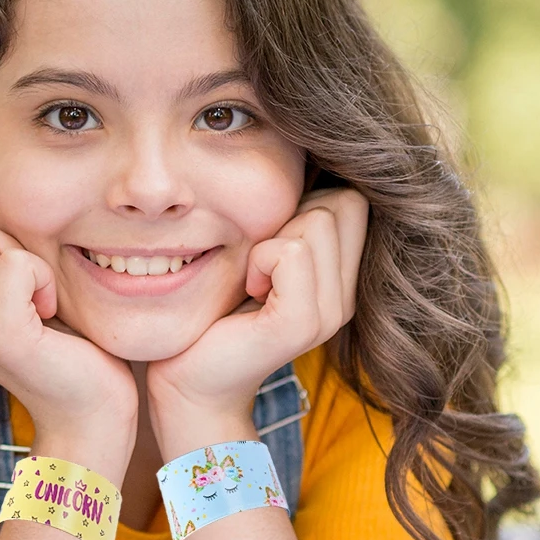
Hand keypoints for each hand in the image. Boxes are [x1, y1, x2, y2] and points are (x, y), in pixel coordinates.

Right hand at [0, 205, 137, 475]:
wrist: (90, 412)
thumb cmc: (65, 346)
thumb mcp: (18, 290)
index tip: (21, 282)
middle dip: (8, 244)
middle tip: (34, 293)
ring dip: (28, 262)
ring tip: (42, 305)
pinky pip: (16, 264)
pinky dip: (44, 279)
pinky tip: (51, 314)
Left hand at [146, 188, 368, 458]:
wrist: (188, 380)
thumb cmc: (211, 313)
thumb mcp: (257, 256)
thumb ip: (288, 219)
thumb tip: (302, 158)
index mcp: (341, 279)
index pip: (351, 199)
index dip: (305, 205)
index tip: (267, 247)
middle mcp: (346, 297)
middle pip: (342, 202)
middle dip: (290, 217)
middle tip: (256, 265)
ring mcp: (330, 313)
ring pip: (317, 221)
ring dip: (268, 240)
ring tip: (250, 281)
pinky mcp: (301, 324)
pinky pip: (292, 253)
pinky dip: (259, 260)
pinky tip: (246, 290)